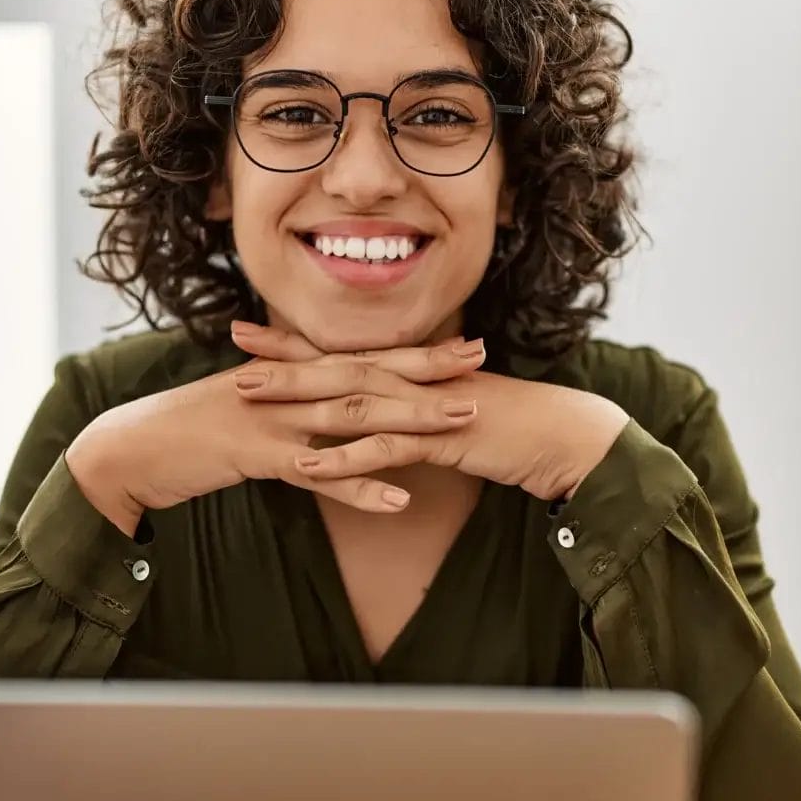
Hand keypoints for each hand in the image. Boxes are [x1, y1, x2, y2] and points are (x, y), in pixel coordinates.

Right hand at [64, 330, 488, 535]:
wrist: (128, 448)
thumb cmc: (186, 434)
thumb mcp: (243, 410)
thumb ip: (286, 405)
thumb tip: (326, 414)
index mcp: (285, 372)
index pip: (360, 357)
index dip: (414, 353)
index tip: (464, 347)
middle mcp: (284, 385)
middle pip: (367, 373)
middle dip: (427, 370)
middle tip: (480, 365)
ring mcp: (270, 418)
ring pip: (352, 415)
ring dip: (410, 418)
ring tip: (460, 422)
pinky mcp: (253, 454)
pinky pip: (316, 473)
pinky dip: (359, 487)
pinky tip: (399, 500)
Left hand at [230, 323, 629, 501]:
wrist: (565, 436)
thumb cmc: (514, 430)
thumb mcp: (456, 418)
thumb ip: (419, 415)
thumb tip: (389, 424)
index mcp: (415, 373)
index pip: (345, 352)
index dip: (297, 342)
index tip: (251, 332)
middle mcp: (415, 380)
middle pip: (339, 366)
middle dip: (285, 357)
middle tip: (236, 349)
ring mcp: (427, 407)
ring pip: (353, 400)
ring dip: (299, 399)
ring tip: (251, 399)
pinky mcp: (442, 438)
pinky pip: (385, 448)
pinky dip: (344, 458)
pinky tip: (306, 467)